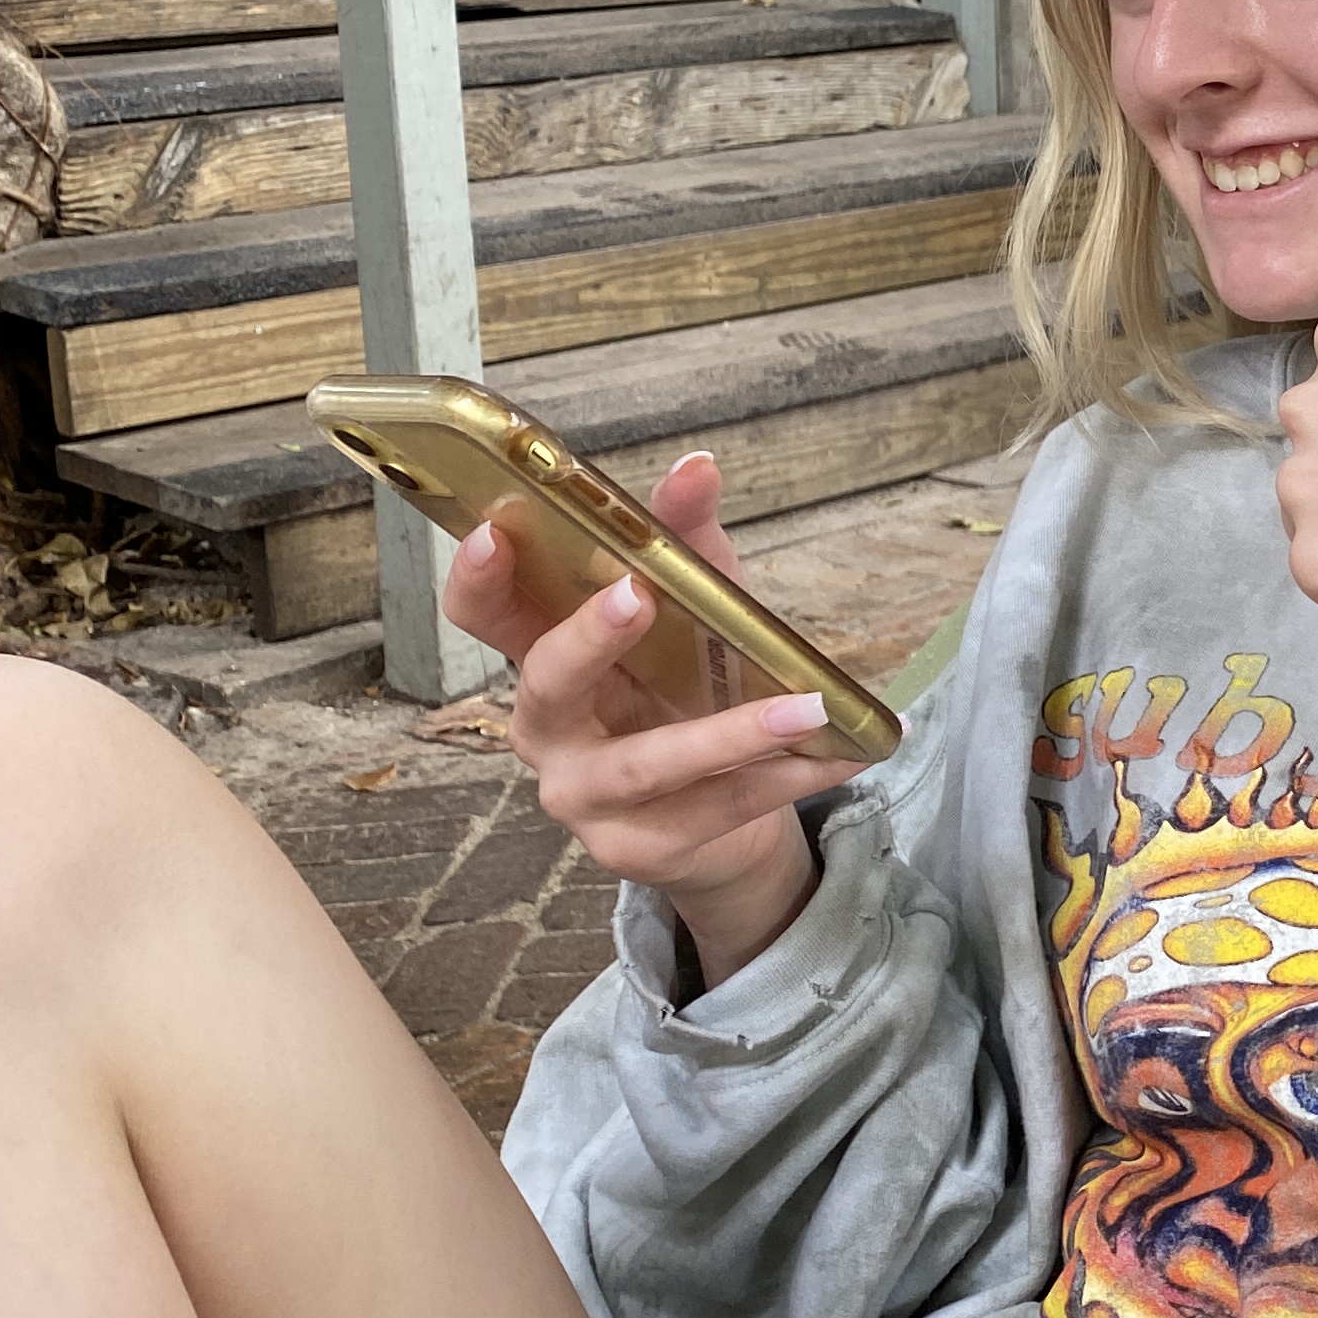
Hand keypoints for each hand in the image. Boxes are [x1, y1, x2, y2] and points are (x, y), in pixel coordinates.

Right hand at [443, 451, 823, 982]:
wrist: (720, 821)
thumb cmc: (688, 694)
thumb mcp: (694, 613)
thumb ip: (688, 544)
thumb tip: (698, 467)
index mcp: (543, 659)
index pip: (483, 615)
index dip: (477, 576)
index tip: (497, 529)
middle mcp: (545, 731)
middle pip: (545, 683)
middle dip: (590, 638)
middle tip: (640, 595)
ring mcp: (583, 798)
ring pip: (647, 764)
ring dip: (732, 733)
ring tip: (809, 707)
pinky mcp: (635, 850)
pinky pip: (714, 809)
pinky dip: (784, 778)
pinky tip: (840, 753)